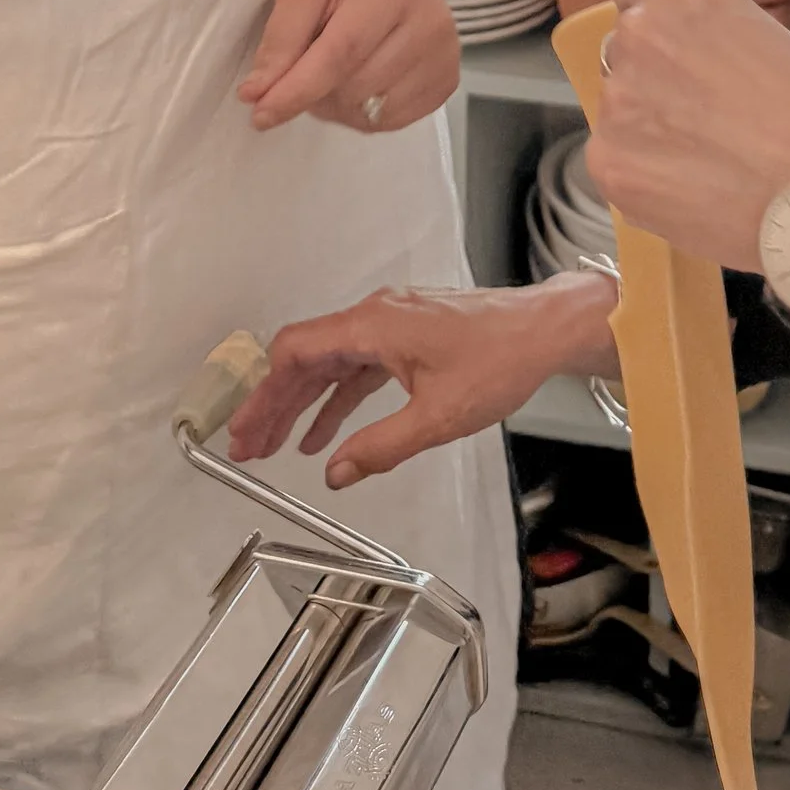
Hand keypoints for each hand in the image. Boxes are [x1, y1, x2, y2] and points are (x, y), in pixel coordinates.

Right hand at [229, 276, 616, 487]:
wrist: (544, 331)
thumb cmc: (498, 361)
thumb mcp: (437, 416)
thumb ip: (380, 446)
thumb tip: (335, 474)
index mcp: (374, 323)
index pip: (296, 350)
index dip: (265, 393)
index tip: (246, 428)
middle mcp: (376, 316)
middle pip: (307, 358)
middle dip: (274, 403)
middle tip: (248, 446)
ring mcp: (391, 324)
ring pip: (330, 364)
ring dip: (301, 405)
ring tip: (275, 447)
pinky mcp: (407, 336)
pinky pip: (358, 367)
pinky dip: (336, 400)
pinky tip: (324, 436)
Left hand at [240, 0, 459, 132]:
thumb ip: (281, 37)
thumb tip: (257, 93)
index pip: (342, 53)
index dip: (297, 89)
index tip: (259, 113)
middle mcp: (431, 24)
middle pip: (354, 88)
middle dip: (314, 92)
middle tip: (306, 64)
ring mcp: (445, 57)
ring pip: (370, 113)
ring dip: (337, 105)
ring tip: (334, 69)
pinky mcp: (447, 83)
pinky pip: (389, 122)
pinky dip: (362, 112)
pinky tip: (359, 79)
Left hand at [591, 0, 789, 264]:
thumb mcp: (764, 34)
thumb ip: (708, 35)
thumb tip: (683, 63)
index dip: (662, 30)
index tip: (682, 57)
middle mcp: (639, 30)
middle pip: (625, 54)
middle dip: (655, 83)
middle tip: (706, 119)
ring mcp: (617, 98)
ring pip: (620, 113)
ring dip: (649, 133)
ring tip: (710, 164)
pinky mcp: (610, 163)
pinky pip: (617, 164)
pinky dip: (647, 179)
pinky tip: (695, 192)